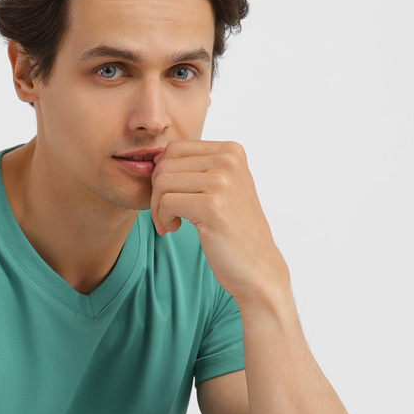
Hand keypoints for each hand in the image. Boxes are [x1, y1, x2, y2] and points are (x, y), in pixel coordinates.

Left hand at [150, 140, 289, 312]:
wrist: (257, 266)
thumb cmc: (233, 230)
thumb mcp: (222, 187)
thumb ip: (197, 168)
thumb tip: (156, 158)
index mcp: (231, 151)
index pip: (175, 148)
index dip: (162, 174)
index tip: (170, 198)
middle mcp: (229, 160)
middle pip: (165, 164)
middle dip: (156, 192)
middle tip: (166, 214)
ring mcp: (222, 181)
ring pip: (162, 182)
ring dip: (157, 207)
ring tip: (170, 223)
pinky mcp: (212, 206)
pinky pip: (166, 202)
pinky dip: (162, 218)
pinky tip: (174, 229)